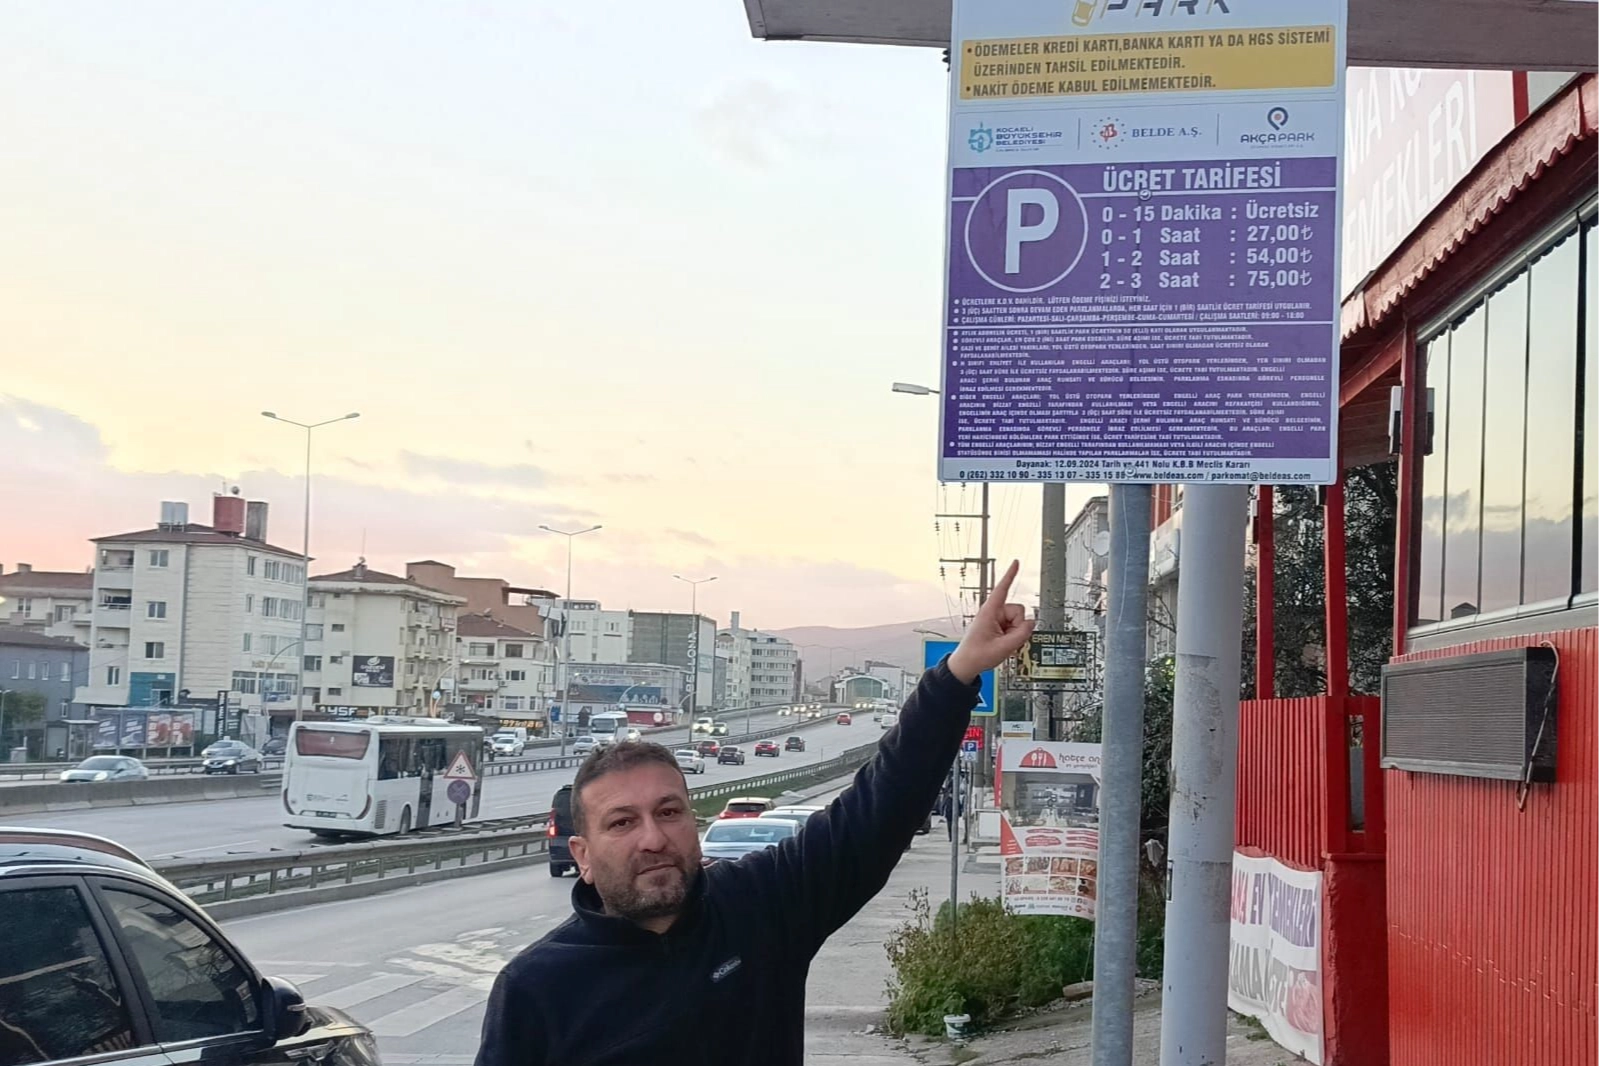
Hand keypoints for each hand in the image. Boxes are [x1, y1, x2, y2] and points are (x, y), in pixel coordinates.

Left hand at [948, 560, 1035, 683]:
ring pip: (1019, 620)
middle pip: (1019, 611)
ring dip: (1015, 633)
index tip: (1016, 562)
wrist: (968, 665)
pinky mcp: (1000, 626)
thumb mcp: (1003, 648)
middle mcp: (994, 612)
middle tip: (1007, 640)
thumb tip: (1031, 623)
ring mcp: (997, 620)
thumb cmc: (977, 654)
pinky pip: (1016, 627)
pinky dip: (1013, 636)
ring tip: (1003, 643)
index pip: (1002, 589)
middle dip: (1018, 625)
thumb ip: (1021, 634)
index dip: (1010, 575)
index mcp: (989, 612)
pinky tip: (1004, 644)